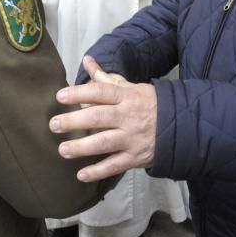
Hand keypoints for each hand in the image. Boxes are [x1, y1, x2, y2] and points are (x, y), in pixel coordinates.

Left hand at [50, 56, 156, 181]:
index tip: (60, 97)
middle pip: (98, 117)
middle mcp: (128, 116)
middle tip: (54, 125)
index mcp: (126, 97)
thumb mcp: (130, 87)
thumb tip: (87, 60)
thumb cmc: (148, 104)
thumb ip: (105, 78)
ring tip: (63, 150)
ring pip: (104, 142)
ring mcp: (132, 138)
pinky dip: (98, 172)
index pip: (101, 92)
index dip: (80, 93)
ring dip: (81, 148)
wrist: (181, 125)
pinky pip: (115, 165)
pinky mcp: (136, 157)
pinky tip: (81, 175)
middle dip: (74, 121)